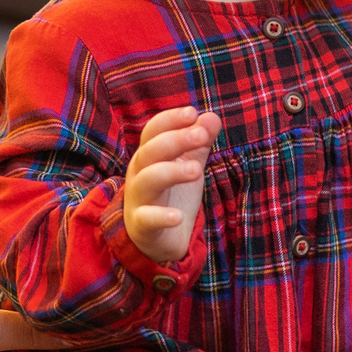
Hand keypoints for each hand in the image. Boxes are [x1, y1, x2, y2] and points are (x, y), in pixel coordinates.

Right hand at [124, 107, 219, 263]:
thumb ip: (199, 142)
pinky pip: (148, 218)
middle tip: (202, 136)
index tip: (193, 113)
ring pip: (148, 179)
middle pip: (150, 150)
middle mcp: (139, 172)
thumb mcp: (188, 164)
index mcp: (149, 154)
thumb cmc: (171, 194)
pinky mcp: (142, 225)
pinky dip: (162, 216)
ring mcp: (138, 198)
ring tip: (197, 170)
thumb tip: (212, 116)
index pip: (153, 130)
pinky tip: (178, 216)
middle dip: (176, 140)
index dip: (171, 120)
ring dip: (172, 172)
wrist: (156, 238)